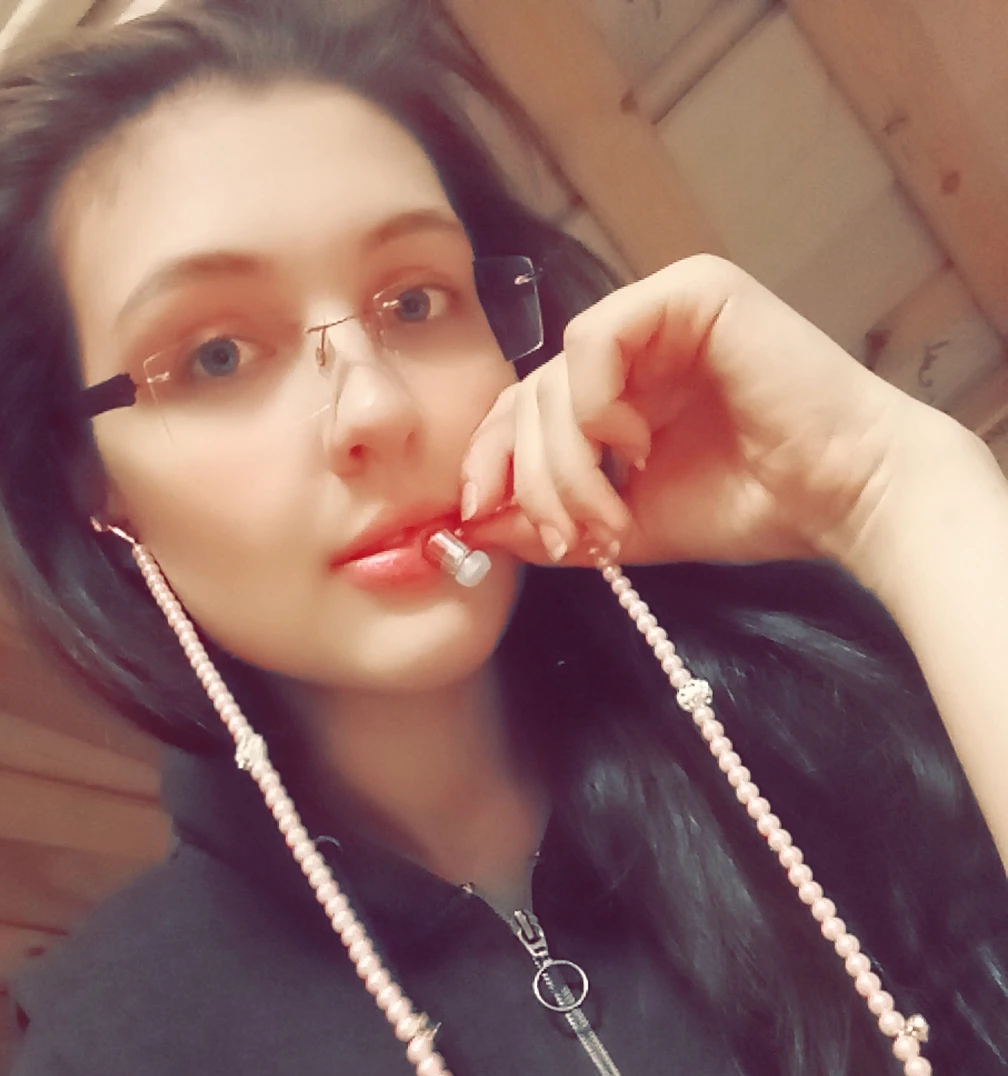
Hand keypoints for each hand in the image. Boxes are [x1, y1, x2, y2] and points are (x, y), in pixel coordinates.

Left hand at [460, 254, 942, 572]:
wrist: (845, 497)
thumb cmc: (752, 507)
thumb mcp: (628, 523)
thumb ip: (554, 520)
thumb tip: (475, 527)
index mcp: (622, 385)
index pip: (526, 409)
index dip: (494, 462)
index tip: (480, 520)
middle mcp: (638, 338)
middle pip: (531, 395)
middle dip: (532, 479)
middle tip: (568, 539)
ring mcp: (664, 308)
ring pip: (556, 374)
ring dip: (565, 462)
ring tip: (608, 515)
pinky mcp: (692, 290)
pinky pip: (597, 339)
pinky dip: (597, 404)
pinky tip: (636, 445)